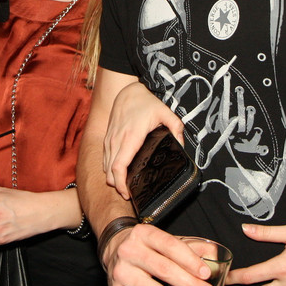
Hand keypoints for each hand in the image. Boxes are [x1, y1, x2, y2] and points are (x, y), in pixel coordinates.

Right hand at [103, 223, 215, 285]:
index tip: (206, 274)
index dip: (189, 260)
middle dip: (189, 285)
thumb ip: (191, 247)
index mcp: (144, 234)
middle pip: (164, 271)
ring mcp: (123, 274)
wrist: (114, 249)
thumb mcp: (165, 240)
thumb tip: (215, 255)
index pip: (169, 246)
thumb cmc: (145, 246)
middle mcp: (130, 252)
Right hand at [104, 81, 182, 198]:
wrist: (127, 91)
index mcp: (130, 137)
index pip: (118, 166)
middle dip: (117, 186)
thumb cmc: (145, 102)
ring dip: (112, 178)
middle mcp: (116, 140)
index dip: (120, 184)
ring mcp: (109, 140)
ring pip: (105, 167)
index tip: (127, 194)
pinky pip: (104, 159)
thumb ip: (176, 127)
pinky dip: (110, 169)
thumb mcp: (166, 112)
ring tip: (125, 186)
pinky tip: (119, 173)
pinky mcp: (107, 139)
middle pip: (109, 172)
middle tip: (129, 194)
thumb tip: (180, 145)